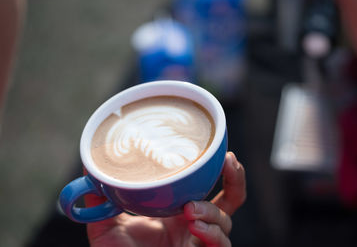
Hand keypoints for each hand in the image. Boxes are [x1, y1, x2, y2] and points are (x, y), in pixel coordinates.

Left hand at [85, 152, 245, 246]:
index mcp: (179, 213)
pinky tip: (195, 226)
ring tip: (190, 210)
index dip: (218, 171)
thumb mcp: (107, 227)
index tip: (216, 151)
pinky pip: (221, 246)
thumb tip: (90, 172)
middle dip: (235, 179)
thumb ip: (102, 202)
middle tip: (227, 160)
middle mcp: (194, 226)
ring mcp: (201, 243)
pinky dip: (212, 234)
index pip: (208, 190)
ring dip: (212, 212)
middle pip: (231, 201)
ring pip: (226, 223)